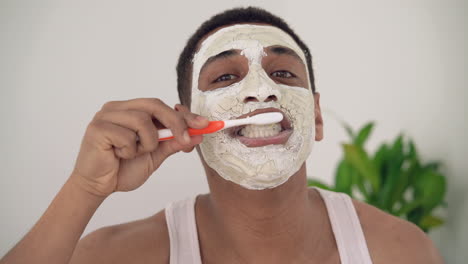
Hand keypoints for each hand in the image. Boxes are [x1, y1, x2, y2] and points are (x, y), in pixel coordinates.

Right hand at [71, 98, 207, 196]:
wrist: (97, 187)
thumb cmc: (122, 169)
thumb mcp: (155, 156)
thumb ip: (173, 143)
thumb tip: (198, 135)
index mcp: (130, 110)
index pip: (161, 106)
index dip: (184, 114)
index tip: (204, 124)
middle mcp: (117, 108)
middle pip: (154, 105)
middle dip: (175, 123)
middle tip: (185, 141)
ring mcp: (105, 116)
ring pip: (142, 121)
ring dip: (147, 143)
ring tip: (134, 153)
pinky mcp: (97, 128)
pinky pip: (127, 136)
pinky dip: (130, 150)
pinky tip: (118, 156)